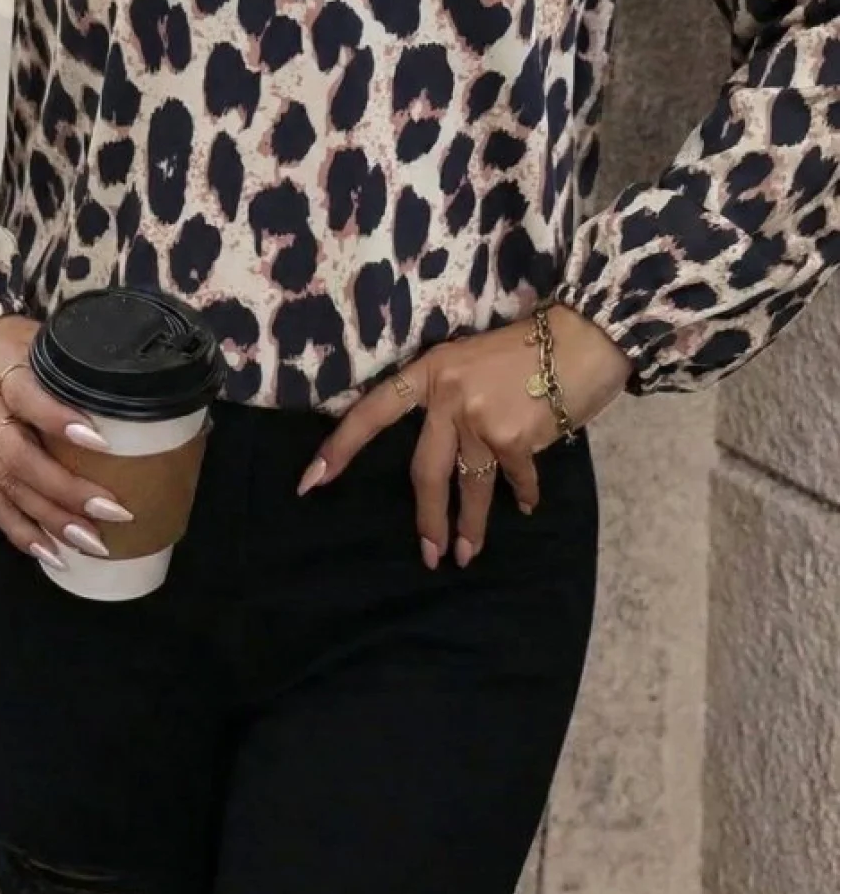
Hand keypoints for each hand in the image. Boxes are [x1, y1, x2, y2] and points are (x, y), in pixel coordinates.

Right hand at [0, 315, 136, 569]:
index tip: (101, 439)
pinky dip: (22, 534)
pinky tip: (52, 554)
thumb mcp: (40, 339)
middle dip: (66, 489)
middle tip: (113, 510)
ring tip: (92, 543)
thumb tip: (138, 389)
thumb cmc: (10, 344)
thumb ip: (74, 365)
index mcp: (2, 370)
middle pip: (20, 458)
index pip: (28, 397)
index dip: (59, 420)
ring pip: (9, 489)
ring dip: (51, 521)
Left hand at [296, 304, 630, 570]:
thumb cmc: (528, 347)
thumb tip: (447, 448)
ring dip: (470, 525)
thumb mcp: (472, 360)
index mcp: (430, 371)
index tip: (310, 482)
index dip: (341, 447)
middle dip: (427, 519)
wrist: (583, 338)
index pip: (373, 411)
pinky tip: (526, 506)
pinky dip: (522, 495)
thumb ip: (451, 397)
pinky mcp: (514, 438)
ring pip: (467, 486)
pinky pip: (512, 481)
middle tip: (428, 555)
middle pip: (424, 470)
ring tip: (467, 554)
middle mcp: (448, 395)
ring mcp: (480, 418)